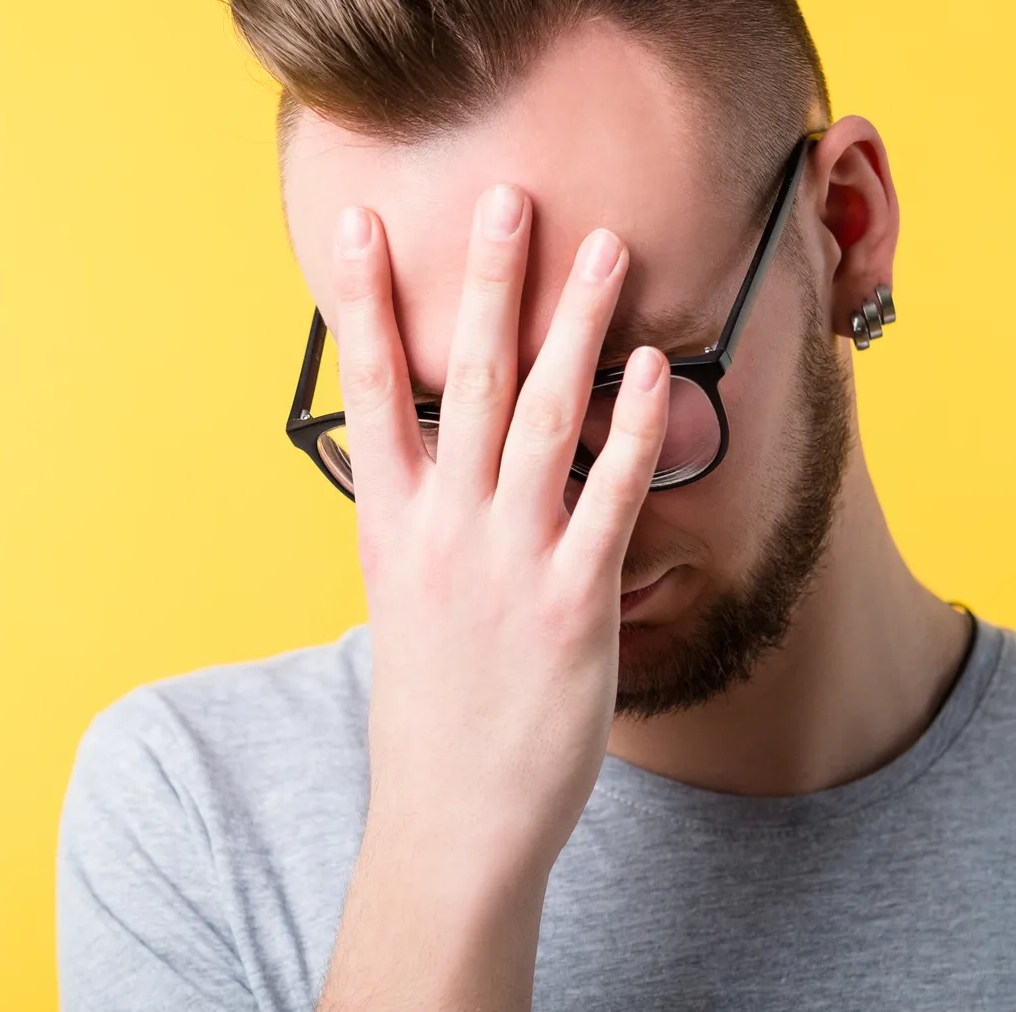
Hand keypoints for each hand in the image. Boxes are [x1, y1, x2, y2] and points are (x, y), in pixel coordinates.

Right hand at [331, 182, 669, 883]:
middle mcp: (443, 528)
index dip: (364, 302)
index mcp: (390, 523)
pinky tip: (655, 368)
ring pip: (542, 418)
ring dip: (576, 326)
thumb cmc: (433, 704)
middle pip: (464, 380)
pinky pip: (611, 494)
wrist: (453, 817)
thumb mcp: (401, 595)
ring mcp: (508, 561)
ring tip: (605, 248)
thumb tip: (437, 454)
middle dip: (488, 282)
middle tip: (509, 197)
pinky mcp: (573, 601)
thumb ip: (421, 516)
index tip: (360, 224)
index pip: (370, 390)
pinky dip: (635, 427)